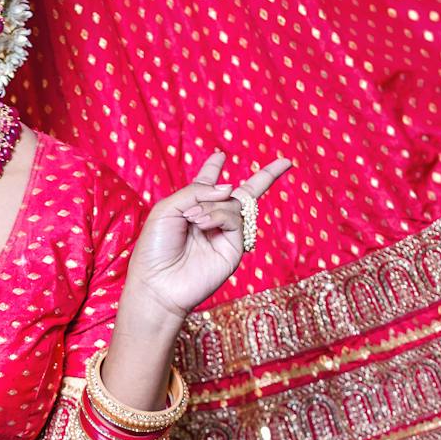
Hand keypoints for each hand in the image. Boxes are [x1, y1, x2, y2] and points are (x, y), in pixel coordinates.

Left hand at [124, 150, 292, 319]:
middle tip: (285, 162)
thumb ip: (197, 191)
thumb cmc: (155, 248)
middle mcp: (211, 221)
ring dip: (213, 206)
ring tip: (193, 219)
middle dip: (264, 177)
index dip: (213, 169)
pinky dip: (219, 216)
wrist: (157, 284)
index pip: (207, 185)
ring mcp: (224, 235)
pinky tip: (202, 223)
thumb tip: (230, 188)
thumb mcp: (168, 209)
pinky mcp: (233, 249)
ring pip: (234, 204)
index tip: (219, 155)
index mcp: (190, 209)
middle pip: (240, 194)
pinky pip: (235, 220)